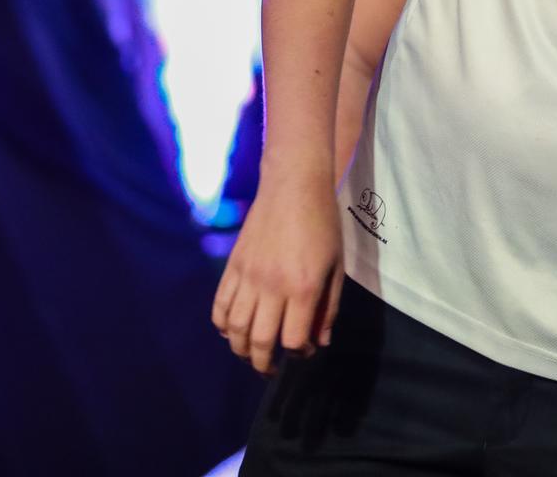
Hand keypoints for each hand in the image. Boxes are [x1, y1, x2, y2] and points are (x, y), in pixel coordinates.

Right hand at [213, 175, 342, 373]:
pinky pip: (220, 305)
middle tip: (270, 370)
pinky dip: (222, 325)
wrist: (294, 187)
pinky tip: (231, 332)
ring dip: (241, 350)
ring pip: (234, 329)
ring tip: (251, 355)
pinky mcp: (233, 266)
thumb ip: (328, 307)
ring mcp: (248, 277)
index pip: (292, 340)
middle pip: (260, 342)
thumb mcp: (336, 266)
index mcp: (303, 288)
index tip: (303, 351)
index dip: (298, 354)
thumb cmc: (323, 225)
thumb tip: (319, 342)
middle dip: (264, 364)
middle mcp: (271, 287)